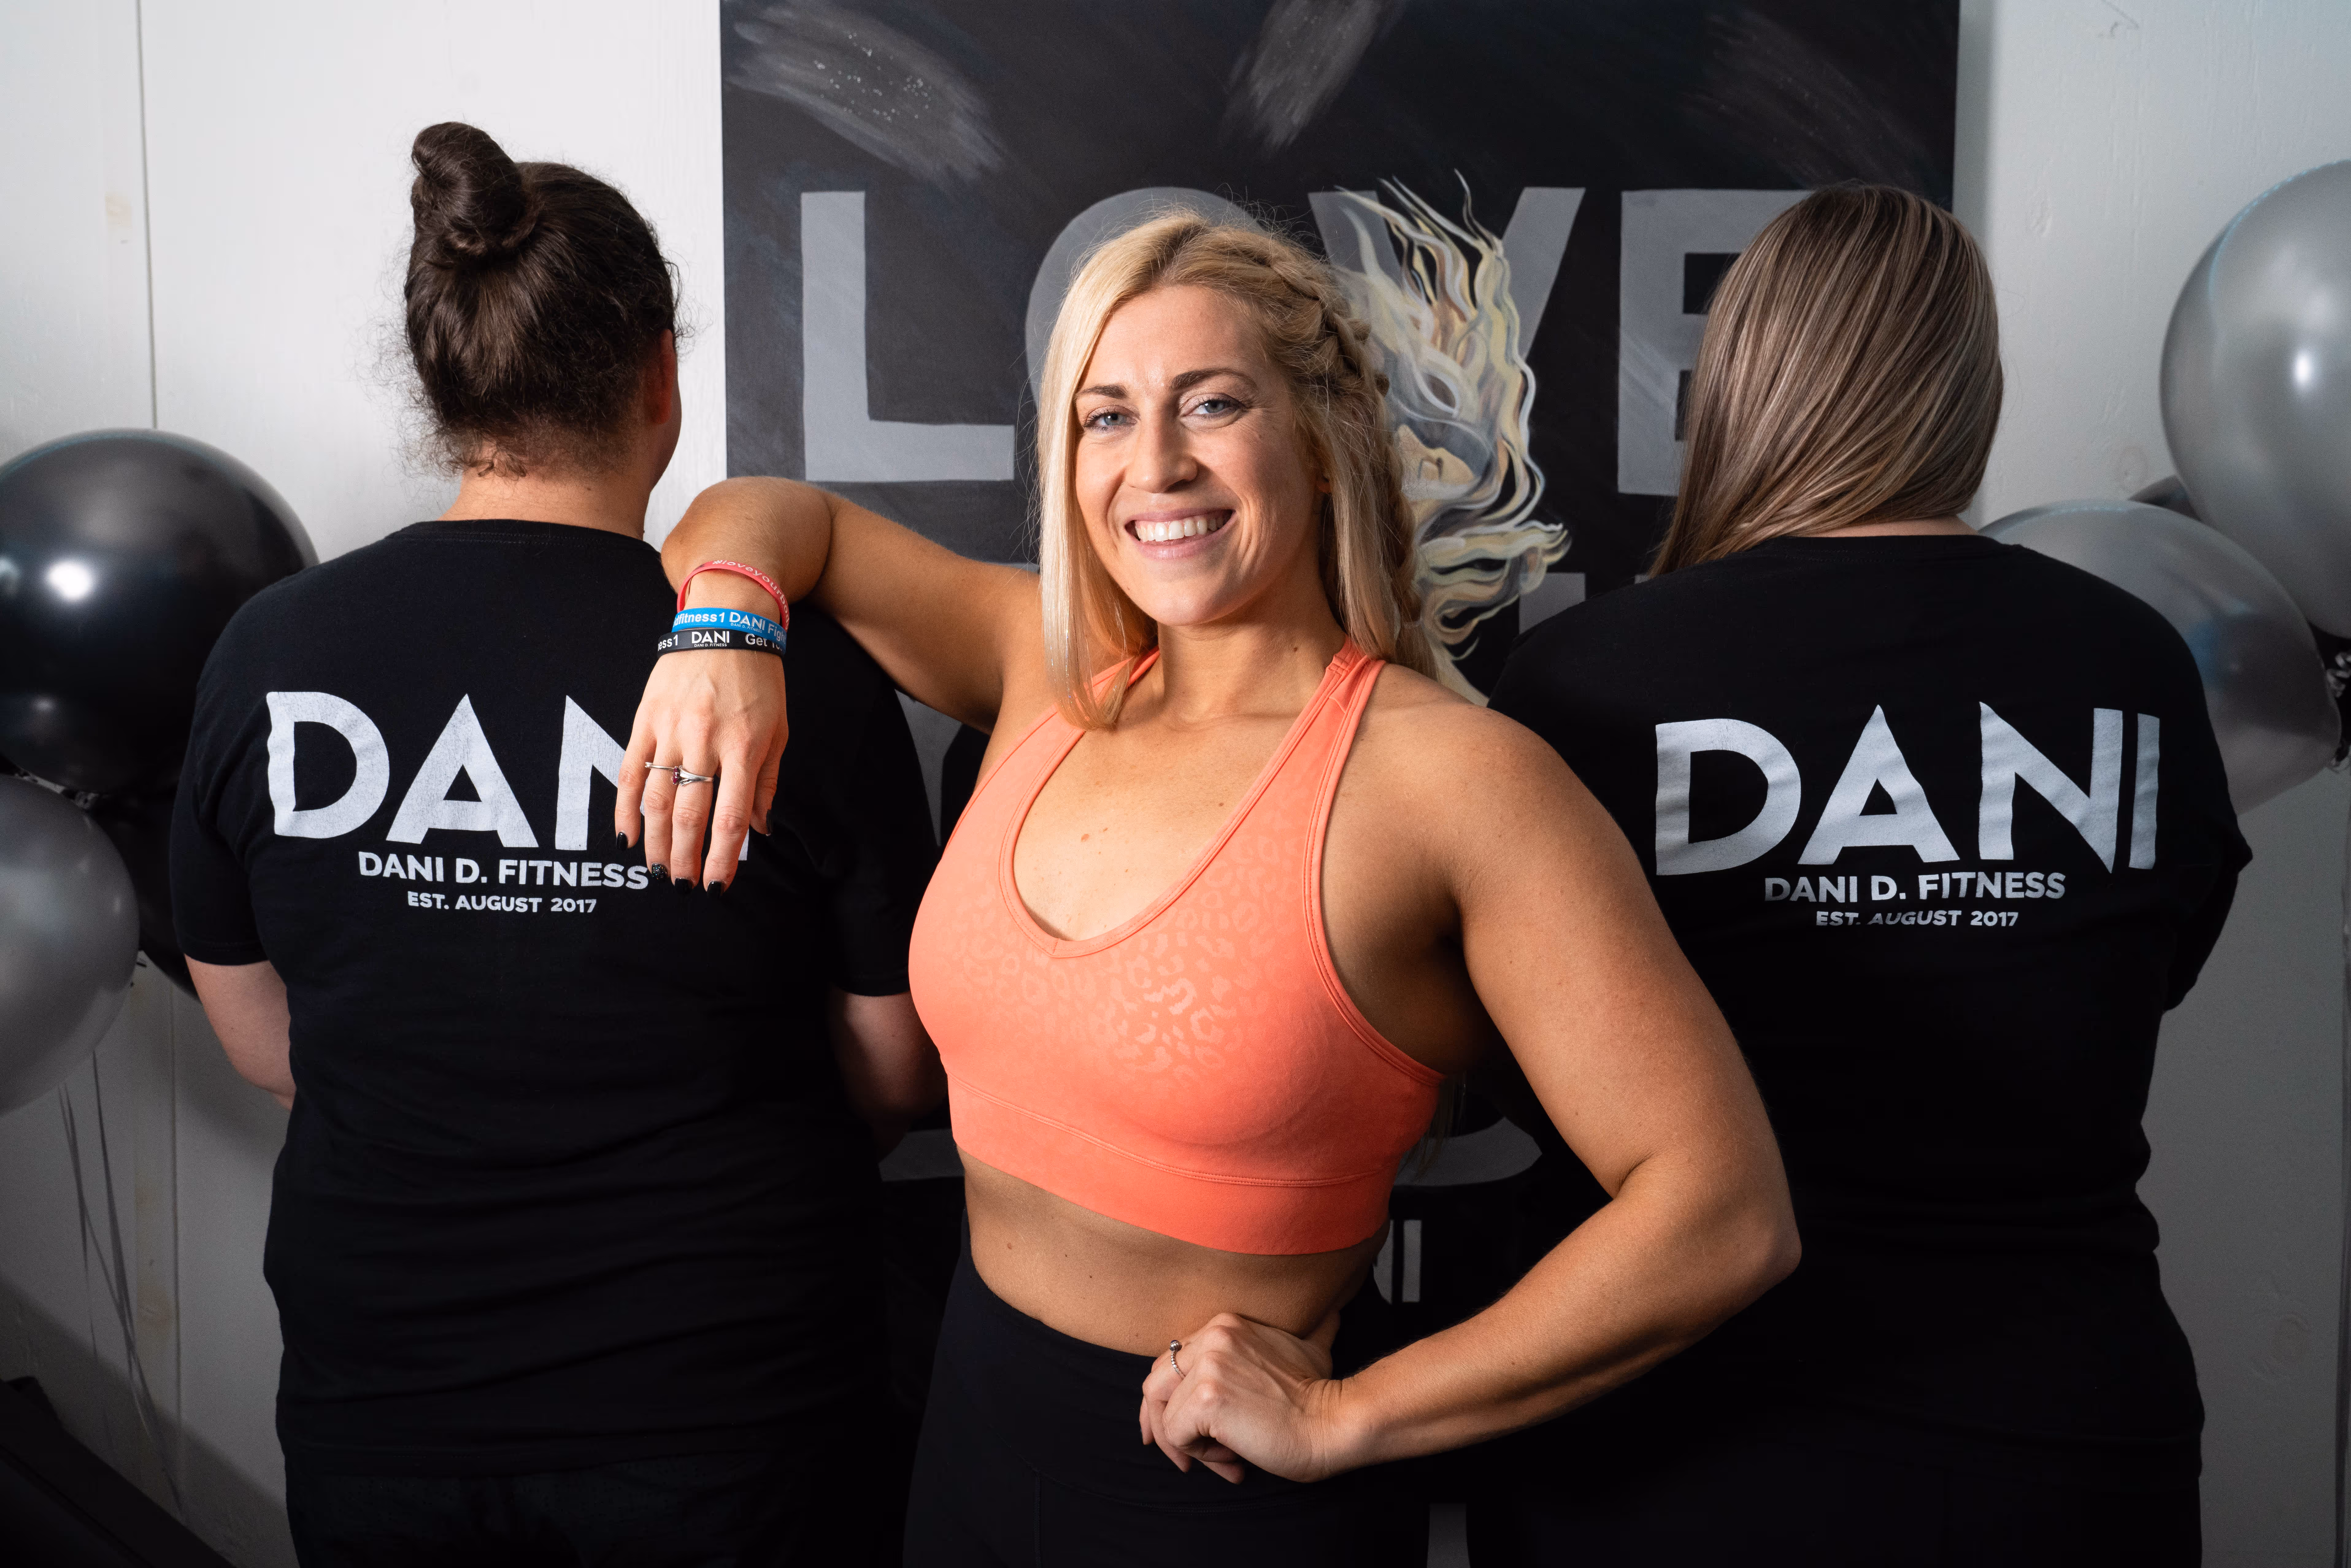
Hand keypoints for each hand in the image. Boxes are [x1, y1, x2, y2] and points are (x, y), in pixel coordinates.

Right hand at [616, 649, 786, 888]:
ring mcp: (671, 730)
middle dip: (684, 858)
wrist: (726, 626)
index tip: (716, 886)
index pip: (731, 817)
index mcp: (744, 747)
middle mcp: (705, 741)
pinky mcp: (645, 719)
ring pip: (657, 799)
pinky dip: (625, 808)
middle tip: (681, 886)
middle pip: (690, 814)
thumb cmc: (758, 682)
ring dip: (655, 841)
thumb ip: (767, 783)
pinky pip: (630, 771)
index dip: (722, 858)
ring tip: (657, 870)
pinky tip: (626, 837)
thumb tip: (759, 831)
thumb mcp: (778, 731)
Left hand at [1136, 1311, 1352, 1484]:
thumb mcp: (1304, 1349)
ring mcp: (1209, 1366)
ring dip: (1185, 1444)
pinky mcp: (1208, 1399)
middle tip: (1186, 1456)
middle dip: (1163, 1423)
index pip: (1173, 1362)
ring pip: (1163, 1412)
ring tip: (1223, 1459)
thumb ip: (1292, 1334)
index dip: (1174, 1399)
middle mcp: (1213, 1337)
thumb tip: (1330, 1311)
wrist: (1335, 1422)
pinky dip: (1197, 1454)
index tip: (1188, 1428)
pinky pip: (1175, 1433)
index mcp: (1226, 1324)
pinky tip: (1234, 1459)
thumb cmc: (1318, 1397)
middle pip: (1156, 1383)